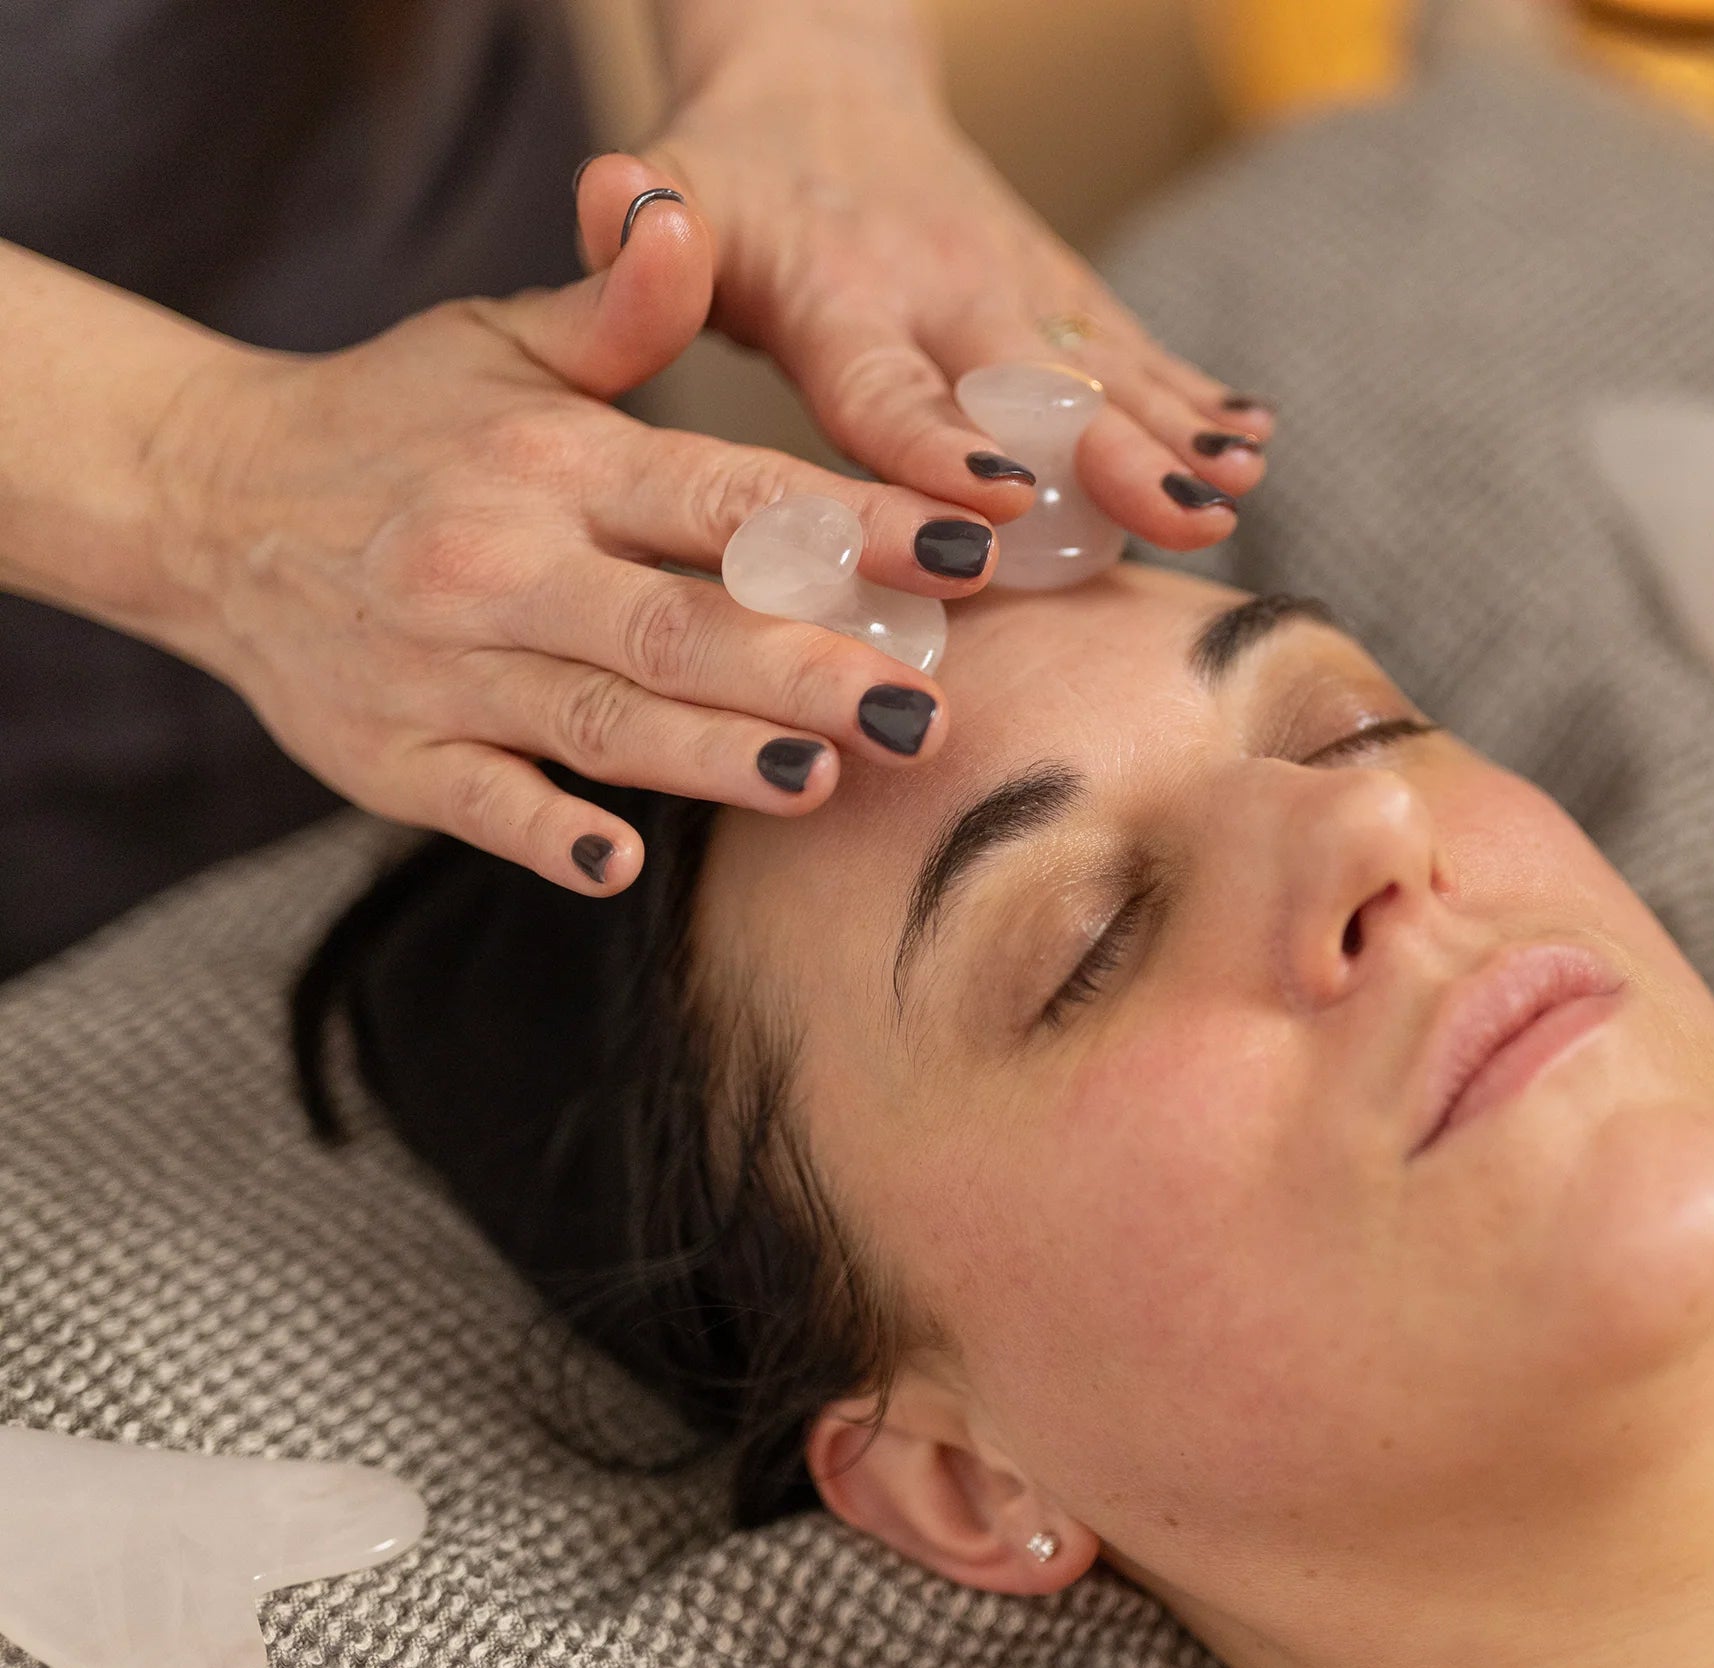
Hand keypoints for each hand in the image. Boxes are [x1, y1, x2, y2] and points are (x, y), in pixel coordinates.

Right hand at [152, 164, 979, 895]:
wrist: (202, 501)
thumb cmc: (395, 420)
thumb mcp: (503, 342)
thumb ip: (622, 308)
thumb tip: (689, 215)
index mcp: (552, 459)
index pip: (725, 495)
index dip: (849, 527)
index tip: (965, 554)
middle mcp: (501, 562)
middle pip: (677, 625)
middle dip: (809, 668)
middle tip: (926, 709)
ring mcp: (442, 666)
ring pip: (597, 717)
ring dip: (712, 753)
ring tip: (824, 776)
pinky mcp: (388, 754)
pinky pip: (475, 800)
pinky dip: (541, 829)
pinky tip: (618, 860)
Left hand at [623, 34, 1272, 544]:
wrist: (819, 76)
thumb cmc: (730, 175)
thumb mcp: (674, 186)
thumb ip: (641, 232)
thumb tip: (618, 200)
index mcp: (842, 290)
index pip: (889, 385)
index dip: (938, 444)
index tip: (995, 501)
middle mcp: (944, 286)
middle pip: (1039, 387)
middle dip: (1113, 452)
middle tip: (1179, 511)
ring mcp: (1017, 287)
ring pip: (1107, 369)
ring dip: (1177, 430)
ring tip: (1237, 488)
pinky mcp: (1060, 291)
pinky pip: (1137, 348)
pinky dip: (1197, 395)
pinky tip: (1254, 445)